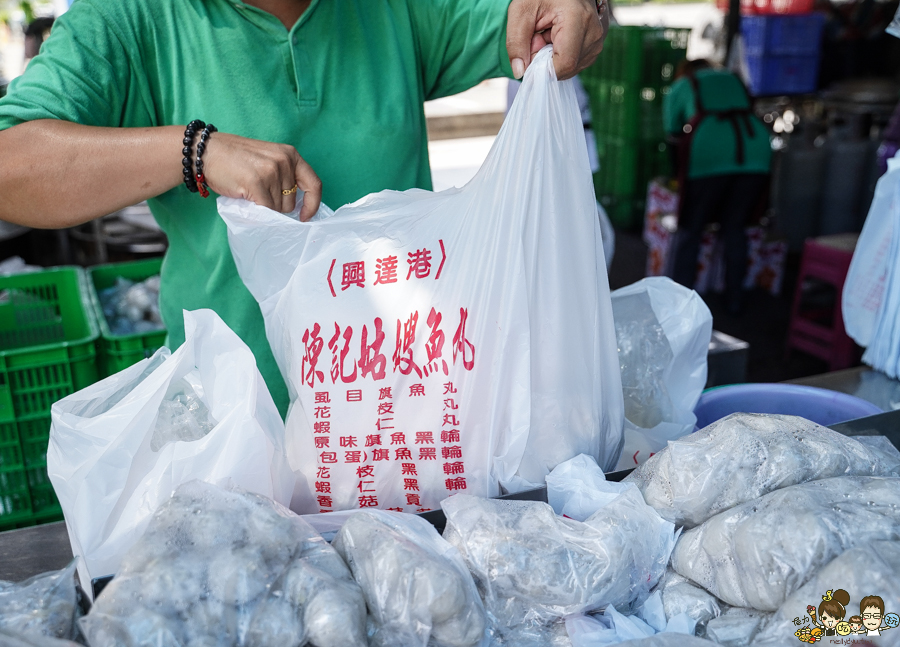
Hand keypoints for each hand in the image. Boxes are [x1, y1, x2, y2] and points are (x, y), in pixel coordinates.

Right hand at [201, 133, 321, 220]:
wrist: (204, 151)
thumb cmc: (234, 158)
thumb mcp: (267, 159)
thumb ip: (284, 176)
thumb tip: (296, 208)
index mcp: (290, 154)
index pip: (314, 184)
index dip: (312, 204)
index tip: (305, 217)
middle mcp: (284, 160)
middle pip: (291, 201)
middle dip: (276, 204)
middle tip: (257, 192)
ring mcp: (271, 170)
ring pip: (278, 208)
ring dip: (264, 206)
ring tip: (248, 189)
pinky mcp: (257, 182)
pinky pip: (265, 209)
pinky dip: (255, 209)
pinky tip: (244, 194)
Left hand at [507, 0, 606, 80]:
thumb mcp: (521, 12)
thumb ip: (516, 42)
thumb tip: (520, 72)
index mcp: (578, 19)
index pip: (564, 64)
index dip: (543, 68)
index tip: (530, 51)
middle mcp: (594, 31)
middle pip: (567, 68)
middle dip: (546, 60)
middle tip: (538, 36)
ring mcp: (599, 39)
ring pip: (571, 68)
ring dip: (553, 57)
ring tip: (549, 33)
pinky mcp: (597, 44)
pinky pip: (576, 63)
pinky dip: (562, 55)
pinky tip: (558, 37)